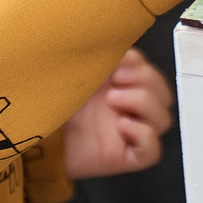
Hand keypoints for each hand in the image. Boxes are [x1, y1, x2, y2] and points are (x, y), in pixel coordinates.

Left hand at [61, 49, 172, 177]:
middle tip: (116, 79)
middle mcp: (129, 109)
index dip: (142, 66)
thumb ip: (103, 57)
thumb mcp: (80, 71)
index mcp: (122, 88)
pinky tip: (122, 126)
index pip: (152, 74)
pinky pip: (152, 150)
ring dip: (144, 103)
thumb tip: (121, 46)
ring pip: (163, 120)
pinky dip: (144, 135)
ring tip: (113, 100)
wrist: (38, 133)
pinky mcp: (126, 156)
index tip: (120, 61)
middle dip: (146, 81)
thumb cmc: (54, 101)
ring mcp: (130, 133)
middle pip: (164, 95)